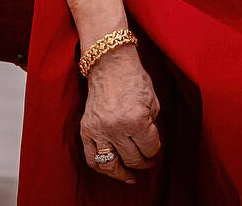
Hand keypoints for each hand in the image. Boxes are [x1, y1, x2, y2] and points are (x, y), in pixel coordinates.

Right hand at [80, 47, 160, 183]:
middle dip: (143, 163)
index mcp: (137, 119)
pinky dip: (101, 167)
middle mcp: (116, 127)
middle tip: (147, 162)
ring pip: (110, 165)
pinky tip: (111, 169)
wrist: (110, 65)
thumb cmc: (135, 80)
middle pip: (132, 158)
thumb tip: (149, 147)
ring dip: (121, 173)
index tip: (155, 151)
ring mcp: (98, 130)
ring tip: (129, 176)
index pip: (150, 148)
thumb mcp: (153, 102)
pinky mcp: (85, 130)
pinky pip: (91, 158)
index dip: (155, 152)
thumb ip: (151, 126)